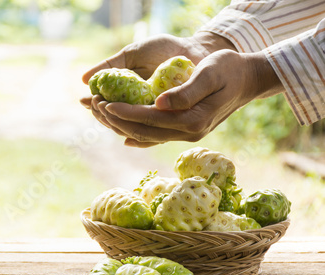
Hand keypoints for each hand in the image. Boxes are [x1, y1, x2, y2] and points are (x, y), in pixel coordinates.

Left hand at [89, 50, 284, 146]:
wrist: (248, 80)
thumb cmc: (229, 70)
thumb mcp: (211, 73)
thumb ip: (187, 91)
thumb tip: (159, 103)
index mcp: (193, 120)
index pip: (150, 119)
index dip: (125, 113)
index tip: (104, 103)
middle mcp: (188, 133)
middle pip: (144, 132)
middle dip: (116, 120)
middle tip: (94, 106)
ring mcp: (186, 135)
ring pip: (146, 136)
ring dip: (121, 127)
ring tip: (100, 114)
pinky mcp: (185, 132)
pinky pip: (156, 138)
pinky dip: (137, 135)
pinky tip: (123, 135)